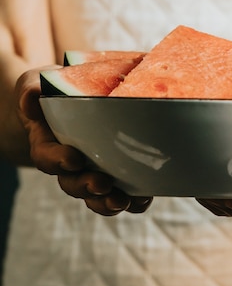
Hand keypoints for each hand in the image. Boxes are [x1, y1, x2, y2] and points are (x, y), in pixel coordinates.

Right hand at [16, 68, 152, 215]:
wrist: (72, 96)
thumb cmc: (52, 91)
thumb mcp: (36, 84)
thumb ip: (31, 90)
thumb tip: (32, 97)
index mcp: (47, 143)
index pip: (46, 156)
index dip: (58, 160)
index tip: (73, 159)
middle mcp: (67, 163)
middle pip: (72, 183)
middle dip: (87, 187)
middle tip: (103, 184)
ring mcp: (90, 171)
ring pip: (96, 196)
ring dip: (109, 201)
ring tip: (124, 200)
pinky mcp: (113, 173)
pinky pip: (120, 192)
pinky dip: (132, 199)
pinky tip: (144, 198)